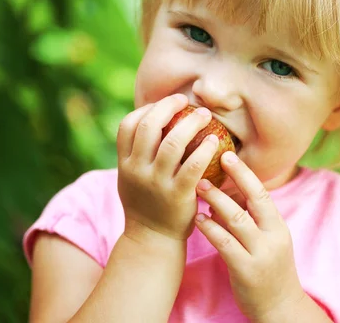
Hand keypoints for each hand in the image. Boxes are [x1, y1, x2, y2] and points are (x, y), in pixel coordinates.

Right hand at [116, 94, 218, 241]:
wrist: (152, 239)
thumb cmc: (146, 204)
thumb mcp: (130, 178)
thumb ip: (136, 153)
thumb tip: (152, 120)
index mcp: (124, 163)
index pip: (128, 125)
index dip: (146, 109)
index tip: (163, 104)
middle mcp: (137, 170)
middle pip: (149, 126)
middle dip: (168, 107)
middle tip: (185, 100)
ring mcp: (157, 183)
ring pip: (173, 142)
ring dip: (191, 123)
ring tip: (204, 116)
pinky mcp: (178, 195)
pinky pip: (193, 165)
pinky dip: (205, 149)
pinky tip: (215, 140)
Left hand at [194, 152, 305, 320]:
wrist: (279, 308)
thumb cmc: (268, 268)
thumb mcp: (267, 240)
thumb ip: (249, 218)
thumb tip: (222, 193)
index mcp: (278, 226)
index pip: (263, 192)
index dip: (245, 172)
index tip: (228, 154)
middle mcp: (273, 237)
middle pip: (253, 200)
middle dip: (234, 177)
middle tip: (210, 160)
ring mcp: (260, 254)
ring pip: (237, 220)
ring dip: (216, 200)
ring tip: (197, 186)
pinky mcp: (246, 271)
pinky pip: (225, 244)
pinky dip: (211, 229)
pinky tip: (198, 219)